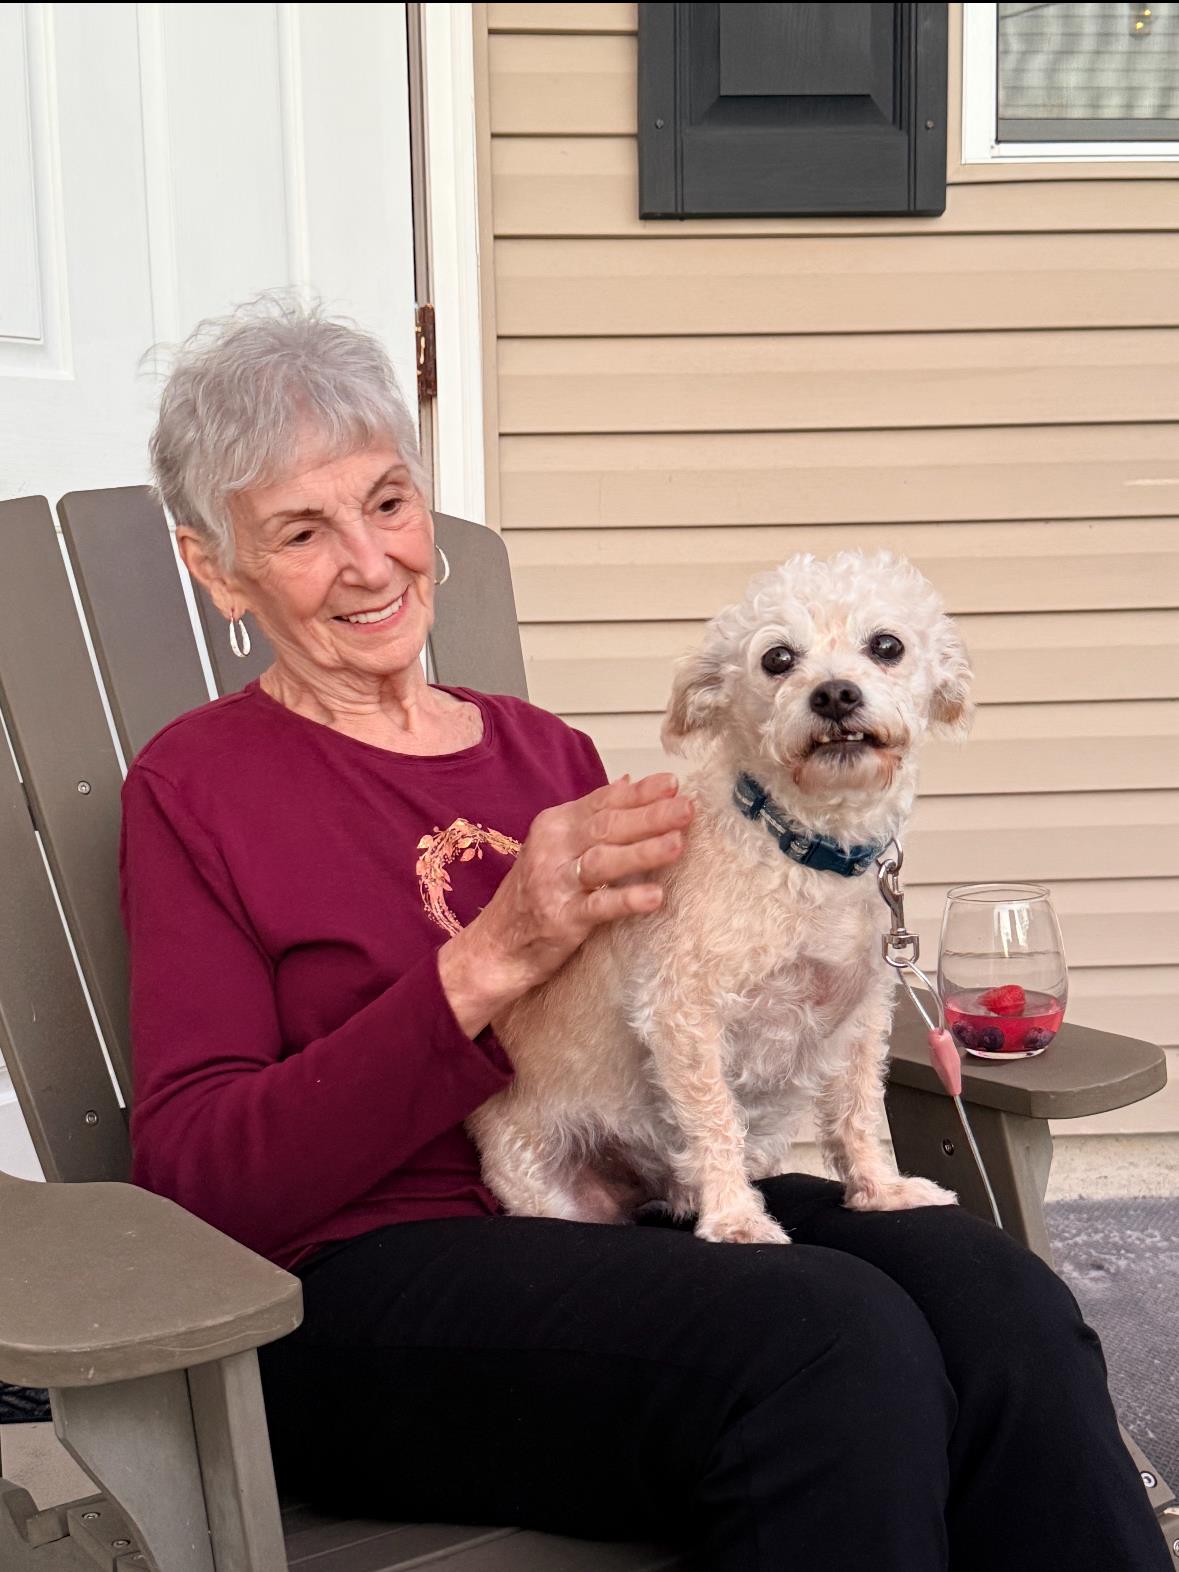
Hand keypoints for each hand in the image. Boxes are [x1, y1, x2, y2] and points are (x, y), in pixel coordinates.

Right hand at [438, 773, 691, 1036]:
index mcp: (556, 824)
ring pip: (604, 861)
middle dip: (650, 816)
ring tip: (678, 844)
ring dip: (643, 852)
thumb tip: (629, 780)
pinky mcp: (562, 918)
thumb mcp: (557, 845)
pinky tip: (656, 896)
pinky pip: (599, 906)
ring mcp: (556, 882)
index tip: (674, 784)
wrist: (497, 946)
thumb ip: (593, 815)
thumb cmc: (534, 893)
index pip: (604, 801)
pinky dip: (627, 900)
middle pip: (607, 826)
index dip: (640, 792)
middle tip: (687, 809)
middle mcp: (554, 847)